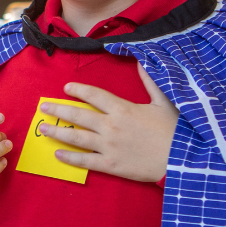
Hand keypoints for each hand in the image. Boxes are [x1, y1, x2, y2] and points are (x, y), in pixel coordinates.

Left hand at [37, 65, 177, 181]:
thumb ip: (150, 82)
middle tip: (44, 107)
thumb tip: (142, 61)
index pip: (94, 96)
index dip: (78, 90)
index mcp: (122, 109)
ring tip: (43, 128)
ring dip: (57, 132)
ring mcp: (108, 146)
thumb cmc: (175, 131)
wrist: (182, 160)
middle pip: (78, 115)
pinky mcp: (111, 165)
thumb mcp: (164, 102)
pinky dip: (70, 157)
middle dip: (58, 110)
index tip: (66, 88)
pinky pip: (85, 160)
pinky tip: (58, 154)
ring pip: (76, 137)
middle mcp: (111, 126)